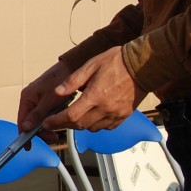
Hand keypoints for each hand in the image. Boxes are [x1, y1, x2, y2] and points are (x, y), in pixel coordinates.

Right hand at [18, 61, 72, 132]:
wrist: (72, 67)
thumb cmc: (59, 80)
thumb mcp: (49, 100)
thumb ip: (37, 114)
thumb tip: (25, 127)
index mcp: (26, 98)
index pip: (21, 121)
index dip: (24, 135)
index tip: (28, 146)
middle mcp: (30, 100)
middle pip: (31, 122)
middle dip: (41, 131)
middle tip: (53, 136)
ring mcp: (38, 100)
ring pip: (40, 119)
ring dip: (48, 125)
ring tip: (60, 127)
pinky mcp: (47, 100)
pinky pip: (46, 114)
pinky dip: (53, 118)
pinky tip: (60, 118)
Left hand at [29, 47, 144, 134]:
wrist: (144, 65)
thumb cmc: (117, 62)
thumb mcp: (91, 65)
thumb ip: (73, 81)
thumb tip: (57, 92)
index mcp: (95, 95)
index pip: (70, 116)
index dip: (55, 122)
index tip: (46, 123)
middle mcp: (105, 108)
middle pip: (79, 125)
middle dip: (64, 125)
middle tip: (55, 122)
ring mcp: (116, 114)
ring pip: (91, 128)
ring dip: (79, 126)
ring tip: (72, 117)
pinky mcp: (124, 117)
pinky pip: (105, 127)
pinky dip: (94, 125)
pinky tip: (91, 116)